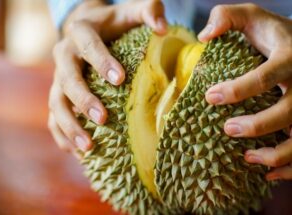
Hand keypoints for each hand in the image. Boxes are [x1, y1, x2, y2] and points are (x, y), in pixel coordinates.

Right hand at [48, 0, 166, 154]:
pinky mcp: (57, 94)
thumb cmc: (114, 23)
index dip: (101, 62)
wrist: (87, 28)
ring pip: (55, 102)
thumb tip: (164, 29)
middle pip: (66, 78)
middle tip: (102, 118)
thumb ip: (148, 11)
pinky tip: (75, 151)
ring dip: (69, 125)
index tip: (120, 80)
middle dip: (83, 99)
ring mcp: (57, 77)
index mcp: (80, 32)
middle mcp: (63, 55)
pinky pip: (52, 116)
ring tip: (88, 146)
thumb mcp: (130, 11)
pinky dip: (61, 133)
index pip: (88, 45)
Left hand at [198, 3, 291, 179]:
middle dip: (258, 125)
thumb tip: (204, 36)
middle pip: (289, 110)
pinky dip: (291, 166)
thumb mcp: (251, 16)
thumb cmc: (271, 33)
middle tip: (227, 129)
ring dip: (278, 153)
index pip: (266, 76)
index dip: (237, 89)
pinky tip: (269, 173)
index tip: (210, 97)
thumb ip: (226, 17)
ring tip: (248, 159)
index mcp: (290, 57)